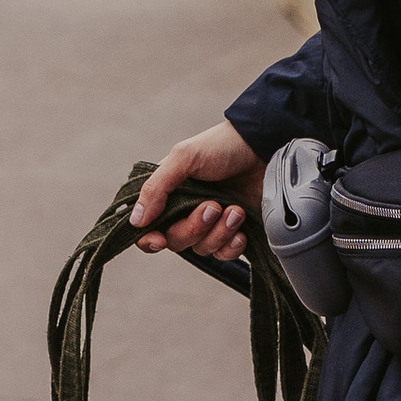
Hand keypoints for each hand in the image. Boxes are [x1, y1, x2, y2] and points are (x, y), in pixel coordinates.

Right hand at [132, 120, 261, 264]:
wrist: (265, 148)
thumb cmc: (223, 146)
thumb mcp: (184, 158)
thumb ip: (156, 188)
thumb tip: (136, 221)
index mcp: (169, 194)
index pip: (149, 227)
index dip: (150, 239)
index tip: (160, 240)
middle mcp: (187, 211)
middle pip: (177, 241)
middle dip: (195, 227)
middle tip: (214, 206)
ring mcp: (212, 223)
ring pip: (202, 249)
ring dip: (219, 233)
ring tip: (235, 210)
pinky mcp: (235, 232)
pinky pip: (225, 254)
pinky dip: (232, 246)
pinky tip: (242, 231)